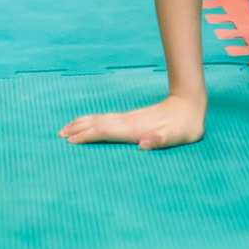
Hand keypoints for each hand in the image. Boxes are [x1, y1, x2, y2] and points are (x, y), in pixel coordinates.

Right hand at [58, 94, 206, 150]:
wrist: (189, 104)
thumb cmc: (185, 126)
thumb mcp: (177, 136)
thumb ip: (160, 139)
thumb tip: (144, 144)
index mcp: (134, 129)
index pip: (105, 131)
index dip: (88, 135)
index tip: (70, 140)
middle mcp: (128, 122)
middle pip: (98, 124)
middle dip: (78, 128)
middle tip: (59, 134)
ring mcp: (129, 119)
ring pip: (100, 120)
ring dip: (82, 124)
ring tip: (66, 129)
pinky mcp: (131, 119)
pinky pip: (106, 120)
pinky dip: (93, 122)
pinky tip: (89, 124)